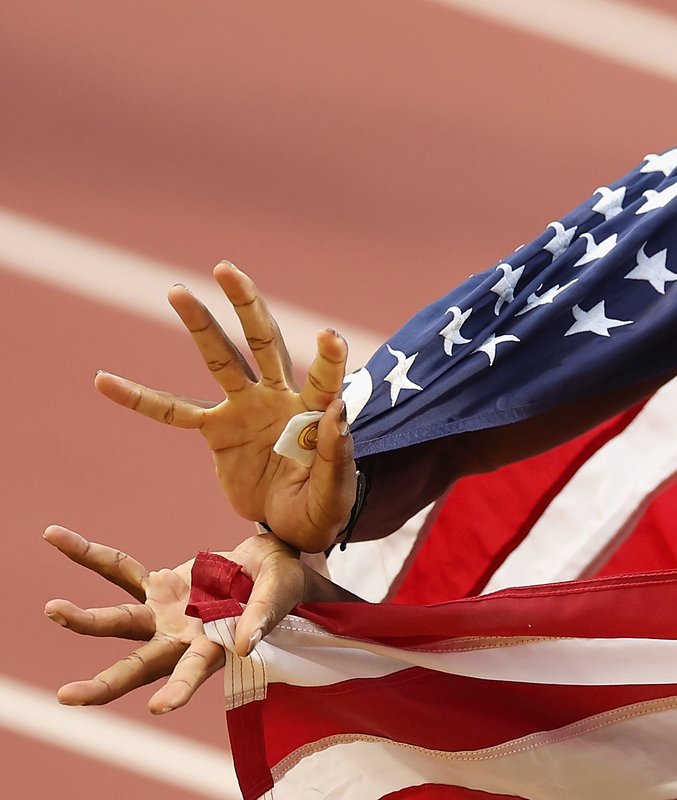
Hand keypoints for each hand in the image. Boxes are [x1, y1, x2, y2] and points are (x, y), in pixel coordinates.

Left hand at [43, 525, 356, 712]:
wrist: (269, 567)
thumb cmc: (283, 586)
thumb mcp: (280, 593)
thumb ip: (264, 615)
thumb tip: (243, 646)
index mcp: (215, 648)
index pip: (194, 672)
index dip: (179, 690)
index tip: (160, 707)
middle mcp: (181, 639)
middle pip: (138, 665)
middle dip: (104, 685)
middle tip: (68, 697)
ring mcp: (165, 614)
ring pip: (119, 621)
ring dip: (83, 619)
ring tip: (52, 609)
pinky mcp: (158, 587)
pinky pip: (120, 570)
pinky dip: (89, 554)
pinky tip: (55, 537)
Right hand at [95, 261, 354, 551]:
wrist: (293, 527)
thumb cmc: (322, 506)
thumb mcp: (334, 489)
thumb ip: (335, 451)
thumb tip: (335, 409)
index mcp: (315, 411)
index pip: (325, 378)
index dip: (329, 358)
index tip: (330, 336)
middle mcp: (279, 397)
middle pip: (263, 343)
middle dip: (248, 306)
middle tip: (227, 270)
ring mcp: (245, 408)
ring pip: (220, 360)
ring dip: (200, 325)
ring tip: (177, 292)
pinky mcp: (217, 430)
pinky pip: (173, 412)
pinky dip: (140, 398)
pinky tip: (104, 381)